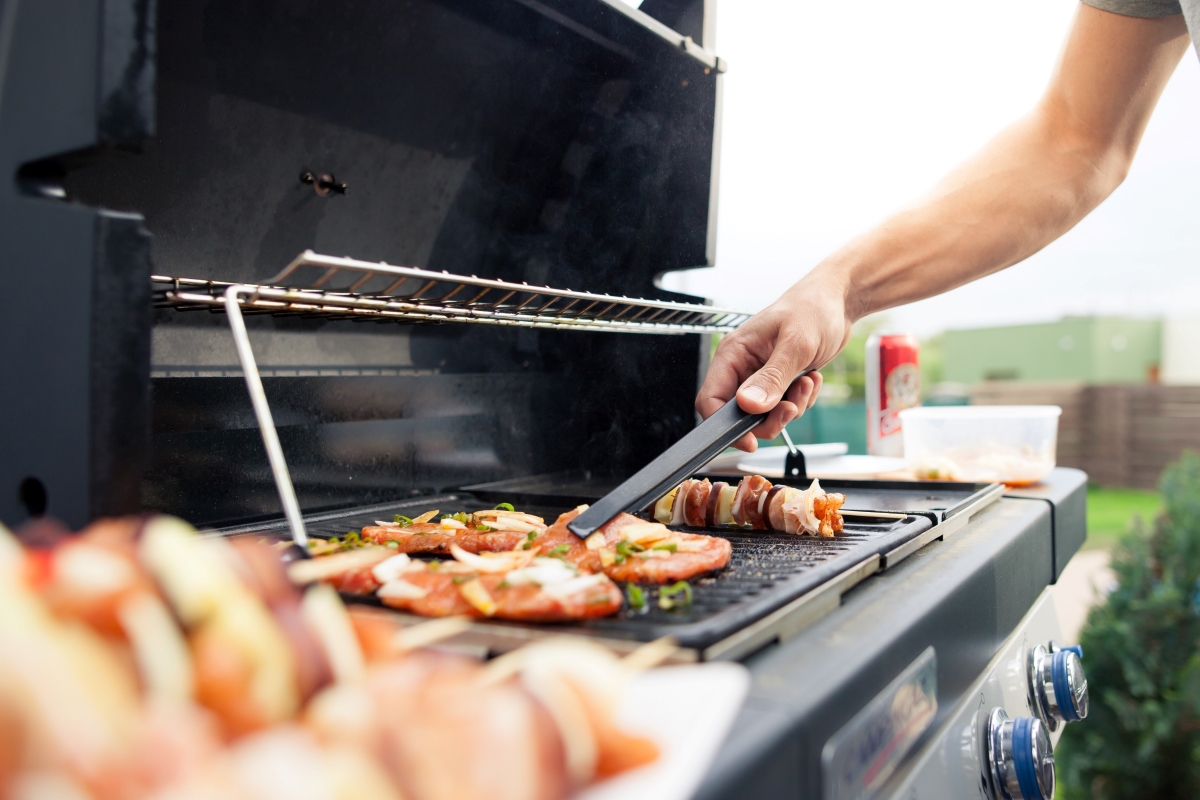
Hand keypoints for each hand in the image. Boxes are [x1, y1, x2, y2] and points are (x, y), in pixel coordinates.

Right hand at [696, 270, 853, 451]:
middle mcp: (742, 367)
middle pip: (739, 415)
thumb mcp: (796, 344)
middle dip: (769, 417)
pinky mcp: (778, 382)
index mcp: (733, 353)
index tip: (749, 440)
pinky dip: (800, 401)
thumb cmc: (814, 308)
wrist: (838, 302)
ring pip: (764, 415)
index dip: (725, 426)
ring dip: (790, 407)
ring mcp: (760, 376)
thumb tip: (749, 405)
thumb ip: (772, 378)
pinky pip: (783, 408)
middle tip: (792, 407)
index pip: (711, 399)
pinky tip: (810, 379)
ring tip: (806, 382)